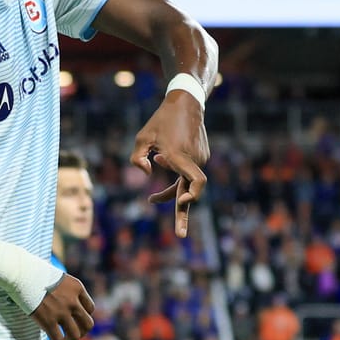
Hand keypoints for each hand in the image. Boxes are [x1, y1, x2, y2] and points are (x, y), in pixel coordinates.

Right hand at [31, 274, 93, 339]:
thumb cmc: (35, 274)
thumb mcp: (58, 278)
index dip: (83, 317)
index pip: (90, 308)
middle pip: (88, 324)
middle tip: (71, 335)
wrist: (22, 274)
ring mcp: (62, 312)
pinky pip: (59, 339)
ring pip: (75, 335)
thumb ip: (65, 290)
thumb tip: (62, 304)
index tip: (74, 320)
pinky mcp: (49, 321)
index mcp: (77, 288)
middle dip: (81, 332)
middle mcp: (73, 301)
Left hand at [131, 92, 209, 238]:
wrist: (186, 103)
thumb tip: (147, 174)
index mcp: (178, 156)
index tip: (180, 203)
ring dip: (171, 192)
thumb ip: (136, 158)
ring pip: (187, 183)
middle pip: (190, 192)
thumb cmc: (160, 120)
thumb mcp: (141, 137)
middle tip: (181, 236)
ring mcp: (200, 158)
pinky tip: (163, 160)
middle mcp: (192, 159)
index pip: (195, 182)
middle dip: (183, 214)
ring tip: (153, 199)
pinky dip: (176, 178)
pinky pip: (188, 173)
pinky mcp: (202, 156)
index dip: (190, 196)